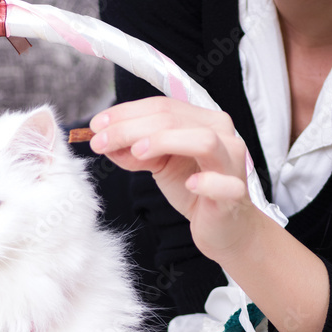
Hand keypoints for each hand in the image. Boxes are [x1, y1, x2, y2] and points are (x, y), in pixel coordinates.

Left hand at [89, 97, 259, 262]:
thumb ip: (135, 151)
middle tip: (100, 142)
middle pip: (173, 119)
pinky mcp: (235, 193)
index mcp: (204, 120)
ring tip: (137, 153)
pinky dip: (206, 182)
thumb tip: (104, 141)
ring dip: (164, 141)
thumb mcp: (160, 165)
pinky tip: (189, 184)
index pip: (162, 106)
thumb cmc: (195, 190)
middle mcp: (222, 135)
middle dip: (130, 129)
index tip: (96, 125)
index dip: (126, 113)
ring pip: (203, 140)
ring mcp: (232, 163)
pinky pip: (223, 184)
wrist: (222, 226)